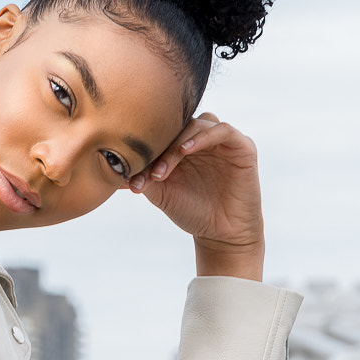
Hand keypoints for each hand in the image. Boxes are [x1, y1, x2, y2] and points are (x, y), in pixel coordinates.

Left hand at [129, 113, 264, 279]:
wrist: (222, 234)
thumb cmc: (192, 212)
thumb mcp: (162, 194)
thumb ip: (144, 177)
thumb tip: (118, 166)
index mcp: (181, 146)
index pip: (161, 134)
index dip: (145, 151)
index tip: (130, 176)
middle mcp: (201, 139)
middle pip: (177, 126)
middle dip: (160, 148)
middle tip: (149, 174)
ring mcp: (221, 141)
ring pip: (196, 124)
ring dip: (177, 143)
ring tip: (163, 168)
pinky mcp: (242, 146)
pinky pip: (222, 130)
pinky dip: (202, 136)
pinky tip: (185, 150)